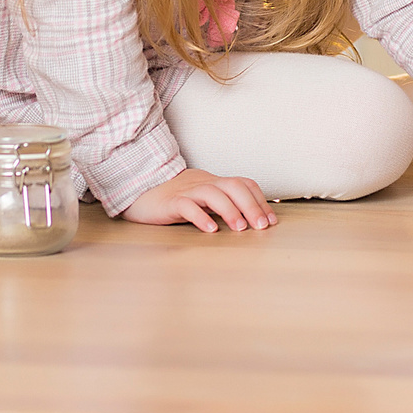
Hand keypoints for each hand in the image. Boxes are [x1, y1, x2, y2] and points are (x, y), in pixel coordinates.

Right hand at [121, 168, 278, 231]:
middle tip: (261, 226)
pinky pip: (187, 206)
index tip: (271, 220)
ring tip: (240, 228)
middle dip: (251, 205)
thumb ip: (224, 205)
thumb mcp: (204, 199)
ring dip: (230, 210)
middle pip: (233, 186)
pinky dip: (200, 216)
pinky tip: (210, 229)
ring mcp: (187, 191)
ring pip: (213, 194)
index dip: (260, 200)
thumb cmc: (176, 199)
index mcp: (215, 183)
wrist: (141, 191)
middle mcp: (204, 184)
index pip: (244, 184)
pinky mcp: (170, 202)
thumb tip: (251, 221)